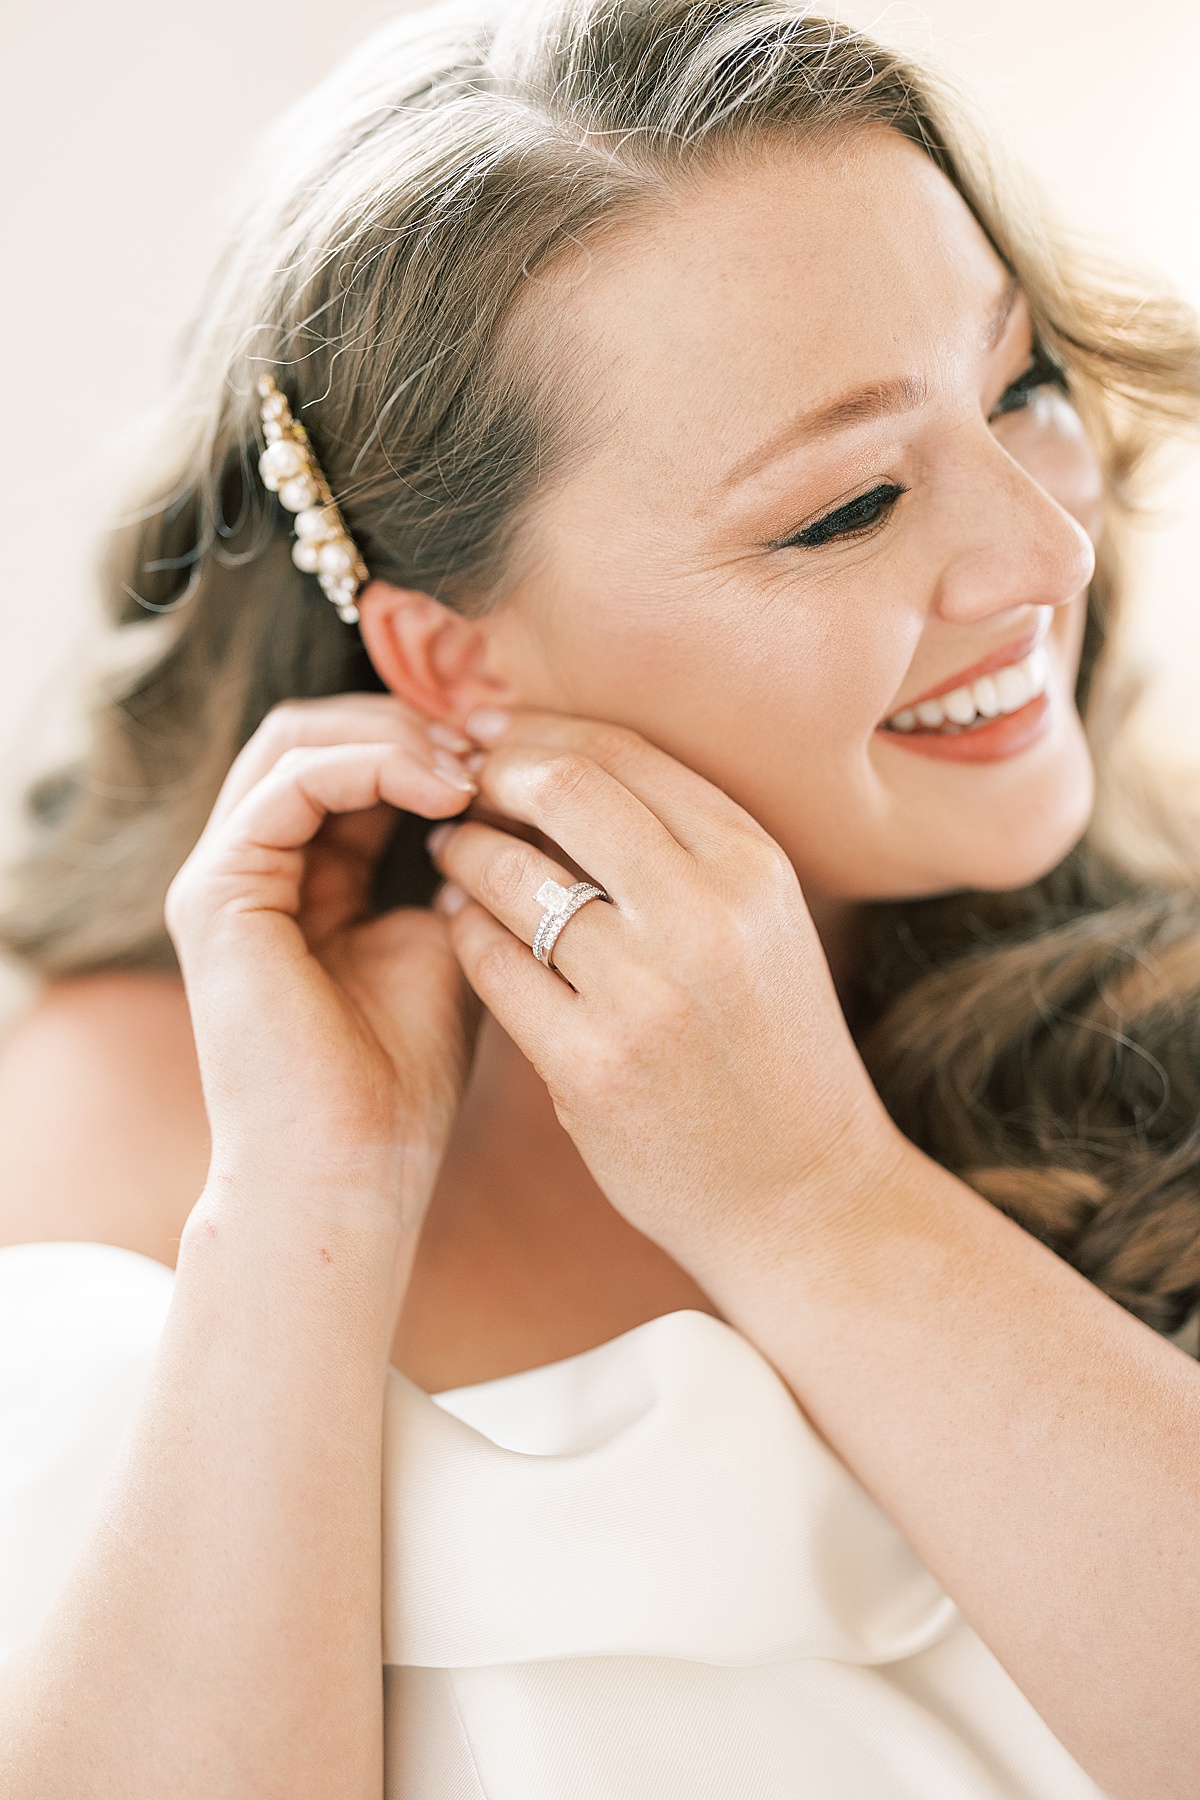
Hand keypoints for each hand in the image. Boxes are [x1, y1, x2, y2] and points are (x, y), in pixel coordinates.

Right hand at [166, 694, 479, 1233]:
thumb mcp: (447, 946)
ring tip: (474, 764)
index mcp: (300, 880)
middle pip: (316, 732)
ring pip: (298, 740)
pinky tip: (444, 790)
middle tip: (494, 736)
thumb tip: (506, 800)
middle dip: (411, 719)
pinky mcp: (217, 894)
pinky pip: (291, 785)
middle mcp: (251, 869)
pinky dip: (372, 767)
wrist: (348, 1172)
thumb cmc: (401, 1081)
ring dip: (397, 735)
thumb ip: (459, 871)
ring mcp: (223, 878)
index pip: (350, 761)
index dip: (429, 738)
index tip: (513, 747)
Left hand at [429, 712, 903, 1275]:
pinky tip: (460, 929)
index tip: (494, 736)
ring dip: (464, 853)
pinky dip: (462, 933)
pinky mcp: (590, 1067)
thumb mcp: (762, 926)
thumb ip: (682, 848)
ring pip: (511, 876)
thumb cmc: (771, 1051)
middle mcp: (706, 917)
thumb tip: (560, 766)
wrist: (804, 1197)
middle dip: (492, 775)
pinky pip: (491, 965)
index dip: (540, 732)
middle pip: (562, 787)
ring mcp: (646, 994)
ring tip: (453, 857)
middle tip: (457, 790)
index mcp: (753, 866)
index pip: (622, 751)